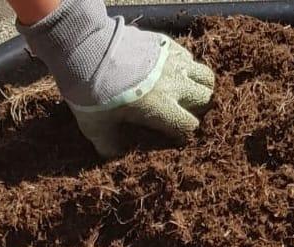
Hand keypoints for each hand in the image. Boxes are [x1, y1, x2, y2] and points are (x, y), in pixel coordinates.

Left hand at [19, 0, 213, 158]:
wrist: (87, 49)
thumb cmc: (93, 93)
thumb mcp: (97, 127)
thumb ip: (108, 145)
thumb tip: (112, 156)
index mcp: (163, 109)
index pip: (190, 127)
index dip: (183, 134)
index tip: (173, 136)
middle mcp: (175, 85)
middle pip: (206, 99)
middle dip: (198, 109)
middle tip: (184, 112)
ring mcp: (173, 61)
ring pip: (205, 76)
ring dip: (200, 86)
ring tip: (187, 92)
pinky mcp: (166, 43)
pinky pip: (189, 57)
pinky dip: (187, 66)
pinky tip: (172, 72)